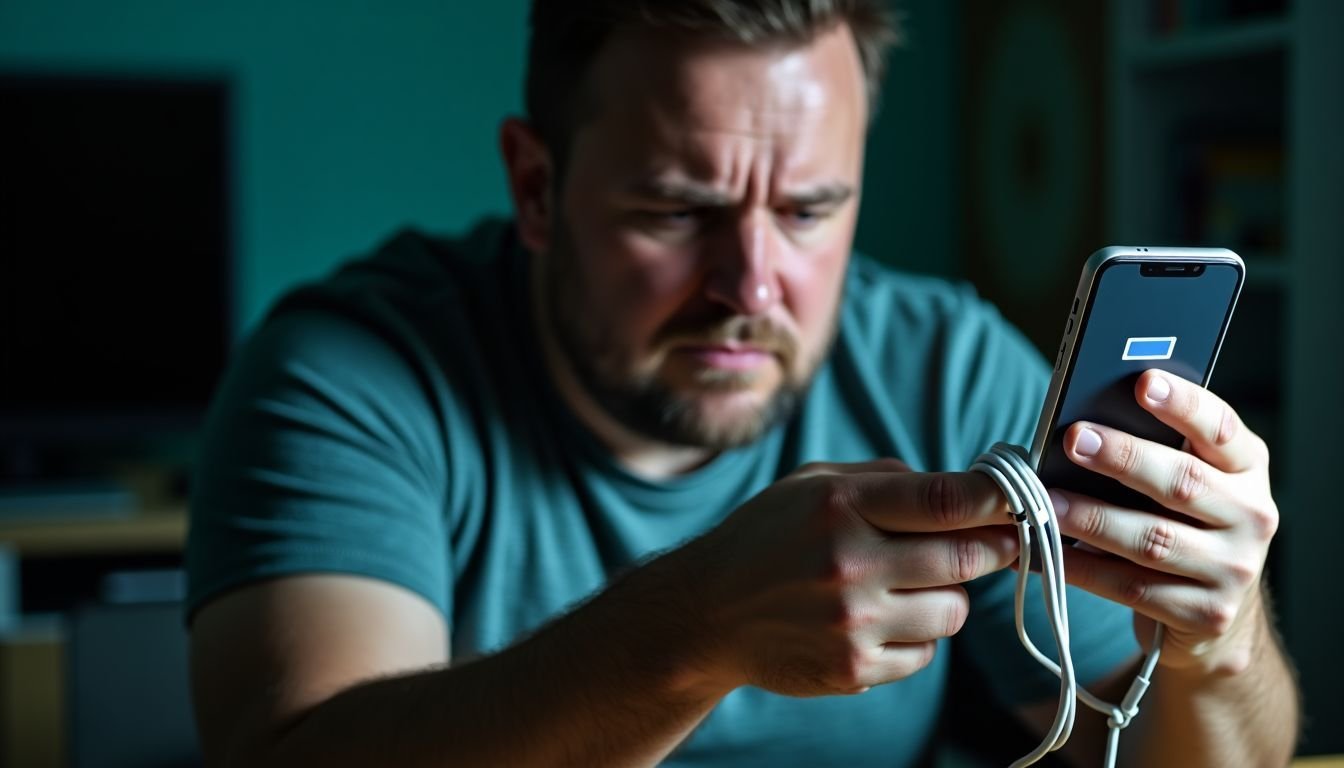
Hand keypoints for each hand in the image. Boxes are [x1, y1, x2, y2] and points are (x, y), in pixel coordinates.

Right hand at [678, 459, 1019, 696]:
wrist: (706, 612)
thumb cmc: (768, 536)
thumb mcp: (813, 482)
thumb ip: (887, 479)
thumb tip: (966, 487)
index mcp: (840, 505)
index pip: (949, 499)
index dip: (1001, 498)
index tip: (1024, 499)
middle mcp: (848, 563)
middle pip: (968, 557)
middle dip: (993, 548)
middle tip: (996, 543)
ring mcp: (852, 622)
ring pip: (954, 611)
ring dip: (948, 596)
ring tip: (912, 585)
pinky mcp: (852, 669)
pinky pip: (925, 653)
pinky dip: (917, 636)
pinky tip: (880, 620)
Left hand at [1049, 369, 1277, 674]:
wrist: (1215, 615)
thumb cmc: (1182, 525)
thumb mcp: (1184, 480)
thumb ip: (1153, 450)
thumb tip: (1081, 420)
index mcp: (1247, 468)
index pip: (1219, 428)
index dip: (1183, 404)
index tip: (1143, 381)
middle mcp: (1251, 515)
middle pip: (1182, 482)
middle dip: (1123, 457)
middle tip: (1073, 438)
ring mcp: (1233, 569)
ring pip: (1152, 539)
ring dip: (1092, 518)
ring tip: (1047, 500)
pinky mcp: (1205, 613)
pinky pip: (1132, 587)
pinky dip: (1082, 568)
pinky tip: (1046, 551)